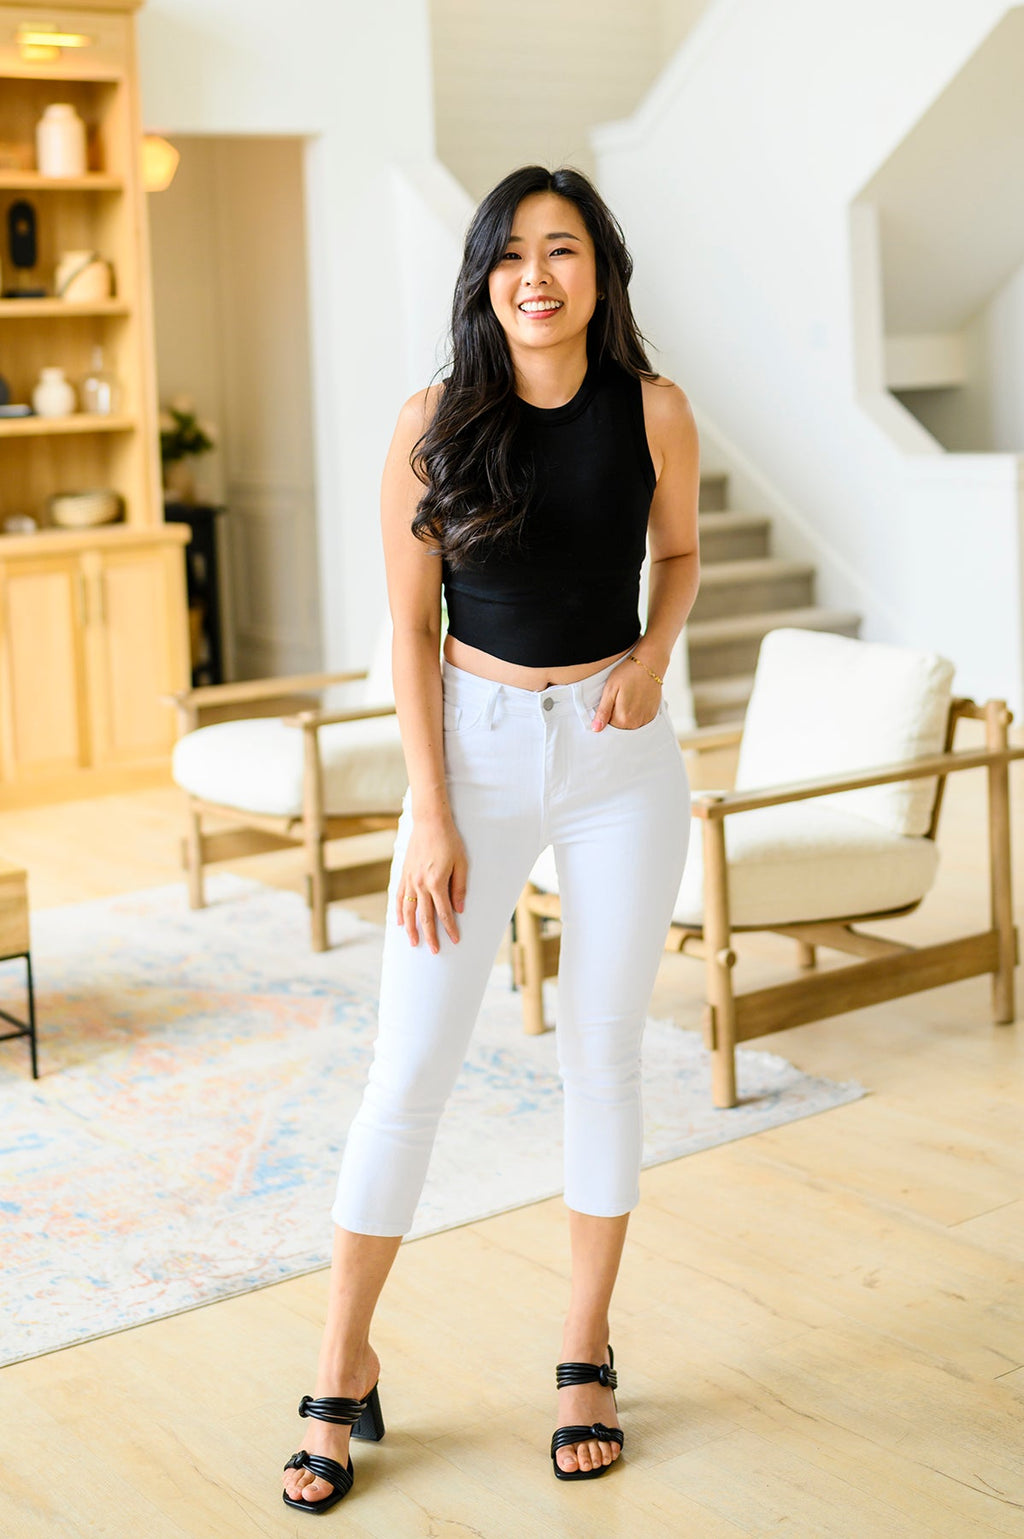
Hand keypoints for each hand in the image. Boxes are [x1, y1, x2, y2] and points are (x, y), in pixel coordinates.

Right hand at [395, 813, 466, 952]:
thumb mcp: (461, 863)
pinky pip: (400, 897)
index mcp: (436, 882)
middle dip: (430, 935)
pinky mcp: (404, 874)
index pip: (444, 912)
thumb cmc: (449, 840)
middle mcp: (420, 884)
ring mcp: (409, 879)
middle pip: (424, 916)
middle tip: (434, 951)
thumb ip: (459, 887)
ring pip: (408, 910)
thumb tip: (459, 909)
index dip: (450, 928)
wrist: (430, 821)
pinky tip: (399, 922)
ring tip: (414, 943)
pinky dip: (399, 911)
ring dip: (411, 928)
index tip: (455, 940)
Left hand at [590, 655, 662, 731]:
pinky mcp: (652, 714)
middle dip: (616, 716)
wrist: (649, 664)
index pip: (608, 726)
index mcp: (623, 719)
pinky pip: (640, 721)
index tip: (609, 703)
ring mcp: (646, 719)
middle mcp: (636, 722)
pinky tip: (635, 701)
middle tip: (618, 698)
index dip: (606, 715)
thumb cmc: (628, 674)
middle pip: (620, 727)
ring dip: (626, 715)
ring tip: (627, 698)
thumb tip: (596, 729)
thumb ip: (603, 712)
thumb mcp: (610, 690)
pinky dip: (636, 714)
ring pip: (630, 724)